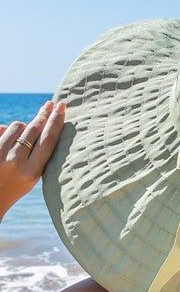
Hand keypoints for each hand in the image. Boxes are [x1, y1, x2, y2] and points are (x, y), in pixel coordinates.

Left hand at [0, 100, 65, 220]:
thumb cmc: (13, 187)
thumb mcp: (31, 178)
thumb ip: (38, 155)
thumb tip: (44, 123)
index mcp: (32, 173)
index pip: (48, 140)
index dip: (56, 121)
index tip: (61, 107)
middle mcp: (15, 163)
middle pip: (34, 129)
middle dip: (44, 115)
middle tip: (51, 104)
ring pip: (17, 126)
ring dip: (21, 128)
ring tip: (21, 138)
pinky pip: (1, 128)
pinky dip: (5, 131)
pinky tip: (6, 140)